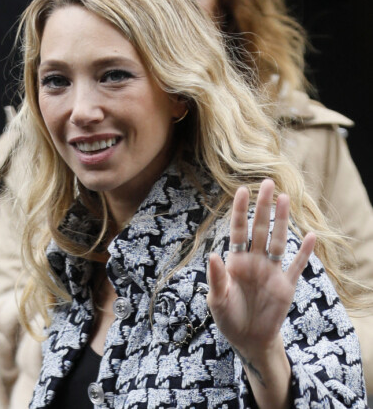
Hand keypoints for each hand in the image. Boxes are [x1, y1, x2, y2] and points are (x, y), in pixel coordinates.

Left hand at [207, 179, 315, 360]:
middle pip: (259, 228)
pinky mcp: (286, 286)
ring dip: (282, 221)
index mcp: (235, 261)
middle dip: (263, 207)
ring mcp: (271, 271)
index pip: (237, 230)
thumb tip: (212, 254)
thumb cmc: (228, 317)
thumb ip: (216, 277)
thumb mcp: (217, 300)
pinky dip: (304, 252)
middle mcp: (254, 260)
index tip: (241, 190)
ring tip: (285, 198)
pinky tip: (311, 236)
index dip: (240, 211)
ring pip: (278, 240)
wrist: (248, 340)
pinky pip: (296, 266)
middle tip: (267, 182)